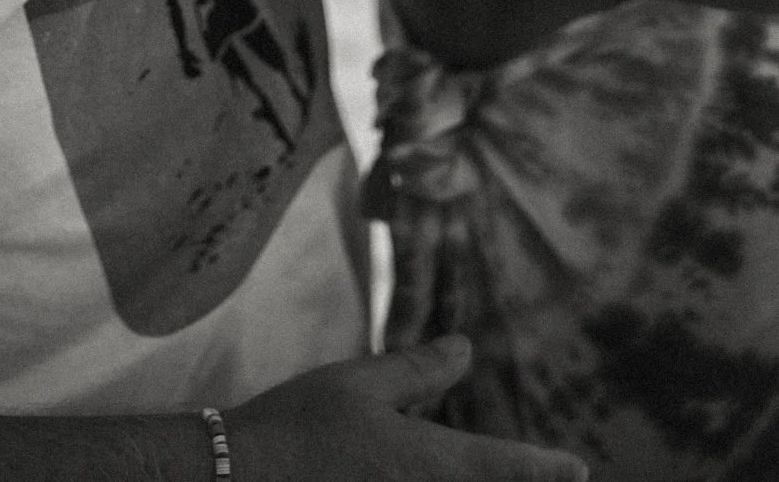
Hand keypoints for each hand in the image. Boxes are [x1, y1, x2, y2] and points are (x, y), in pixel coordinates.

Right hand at [230, 339, 587, 481]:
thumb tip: (467, 349)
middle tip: (551, 477)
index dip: (545, 469)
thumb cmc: (299, 424)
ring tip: (499, 477)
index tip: (579, 468)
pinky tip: (426, 478)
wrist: (240, 478)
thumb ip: (417, 371)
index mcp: (426, 462)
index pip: (502, 466)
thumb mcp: (358, 383)